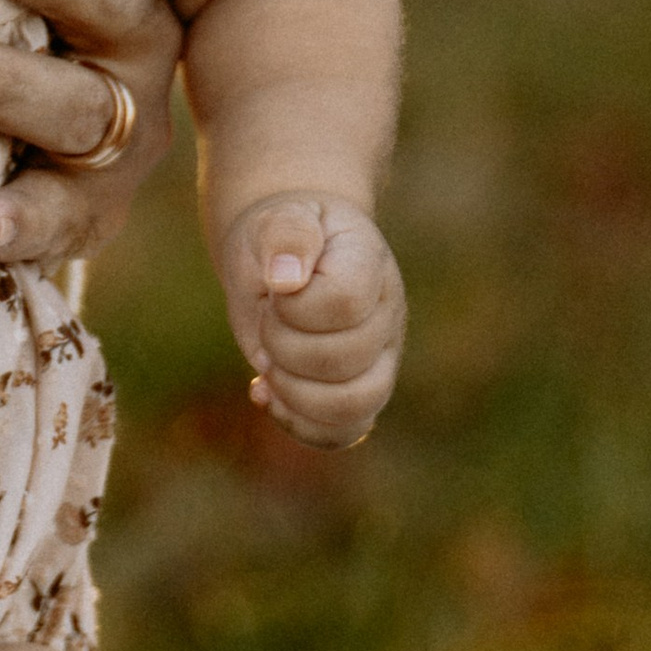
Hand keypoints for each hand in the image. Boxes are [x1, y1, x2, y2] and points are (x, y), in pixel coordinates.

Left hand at [216, 192, 405, 447]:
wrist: (286, 256)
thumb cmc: (281, 235)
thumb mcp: (276, 218)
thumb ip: (287, 234)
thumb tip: (286, 280)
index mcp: (370, 265)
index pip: (344, 302)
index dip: (295, 306)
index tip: (275, 288)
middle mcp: (386, 317)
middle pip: (343, 360)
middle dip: (282, 345)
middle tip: (266, 320)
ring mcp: (379, 361)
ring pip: (353, 407)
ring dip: (292, 392)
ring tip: (266, 364)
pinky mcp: (359, 393)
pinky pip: (342, 432)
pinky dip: (296, 423)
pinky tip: (264, 392)